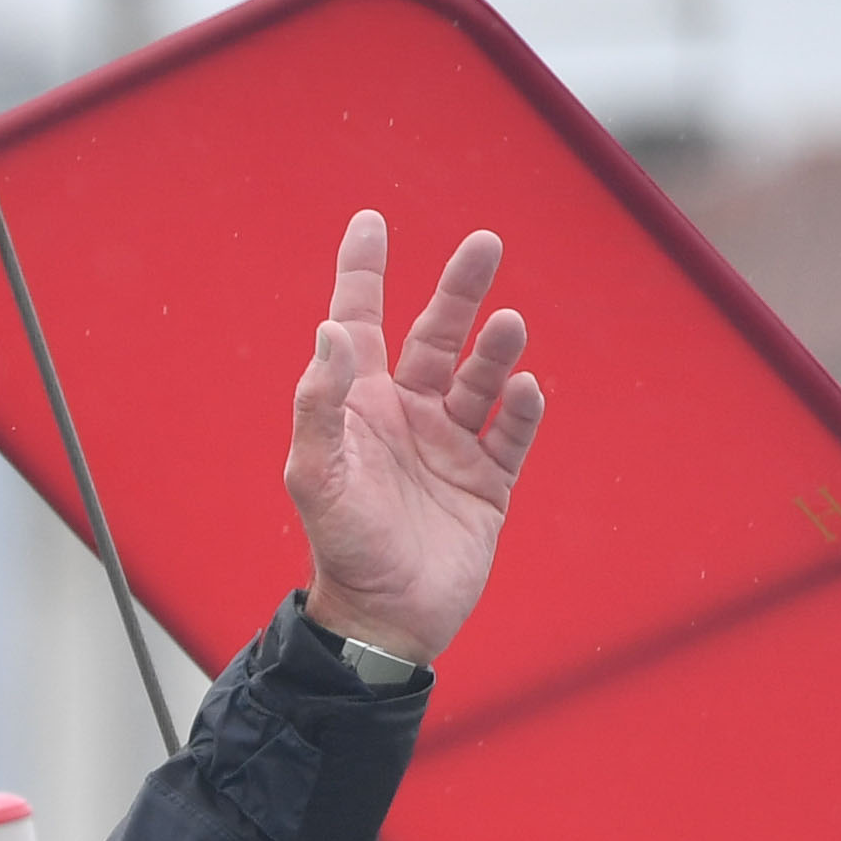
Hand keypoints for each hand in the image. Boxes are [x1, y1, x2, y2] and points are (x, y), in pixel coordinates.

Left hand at [281, 214, 542, 665]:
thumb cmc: (342, 546)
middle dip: (458, 290)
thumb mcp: (316, 474)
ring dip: (495, 349)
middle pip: (436, 337)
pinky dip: (520, 410)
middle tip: (484, 243)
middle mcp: (407, 418)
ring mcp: (449, 449)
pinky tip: (523, 389)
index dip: (364, 272)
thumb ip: (321, 403)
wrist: (384, 620)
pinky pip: (510, 436)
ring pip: (480, 380)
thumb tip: (331, 330)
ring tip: (508, 323)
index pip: (360, 323)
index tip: (371, 220)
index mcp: (360, 407)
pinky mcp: (486, 485)